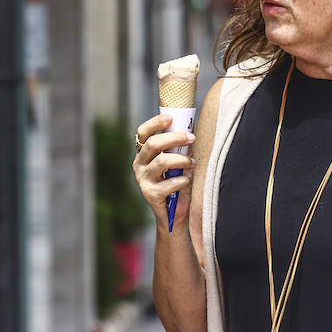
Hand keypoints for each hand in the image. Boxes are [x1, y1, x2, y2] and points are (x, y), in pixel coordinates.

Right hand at [131, 113, 196, 228]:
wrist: (174, 214)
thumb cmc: (178, 183)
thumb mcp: (177, 161)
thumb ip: (180, 146)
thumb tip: (193, 125)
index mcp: (143, 154)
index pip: (143, 133)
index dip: (155, 123)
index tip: (170, 117)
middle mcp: (139, 165)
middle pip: (153, 144)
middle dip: (175, 138)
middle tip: (191, 138)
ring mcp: (143, 180)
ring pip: (162, 161)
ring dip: (182, 159)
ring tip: (192, 162)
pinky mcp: (151, 194)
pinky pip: (169, 182)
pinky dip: (183, 180)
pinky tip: (187, 181)